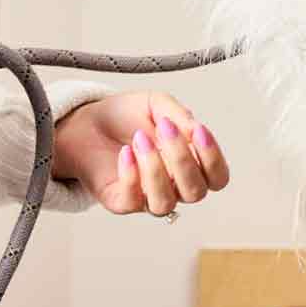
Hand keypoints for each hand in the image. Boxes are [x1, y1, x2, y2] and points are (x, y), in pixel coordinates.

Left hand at [51, 92, 230, 215]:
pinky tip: (126, 152)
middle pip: (195, 192)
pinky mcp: (122, 202)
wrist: (87, 122)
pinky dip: (131, 175)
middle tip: (164, 127)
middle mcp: (175, 186)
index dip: (213, 158)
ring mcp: (148, 197)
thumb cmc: (127, 116)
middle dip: (182, 159)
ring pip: (165, 202)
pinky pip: (133, 200)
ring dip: (156, 169)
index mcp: (191, 164)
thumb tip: (196, 130)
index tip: (199, 131)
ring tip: (141, 138)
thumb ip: (180, 115)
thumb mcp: (157, 104)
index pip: (217, 177)